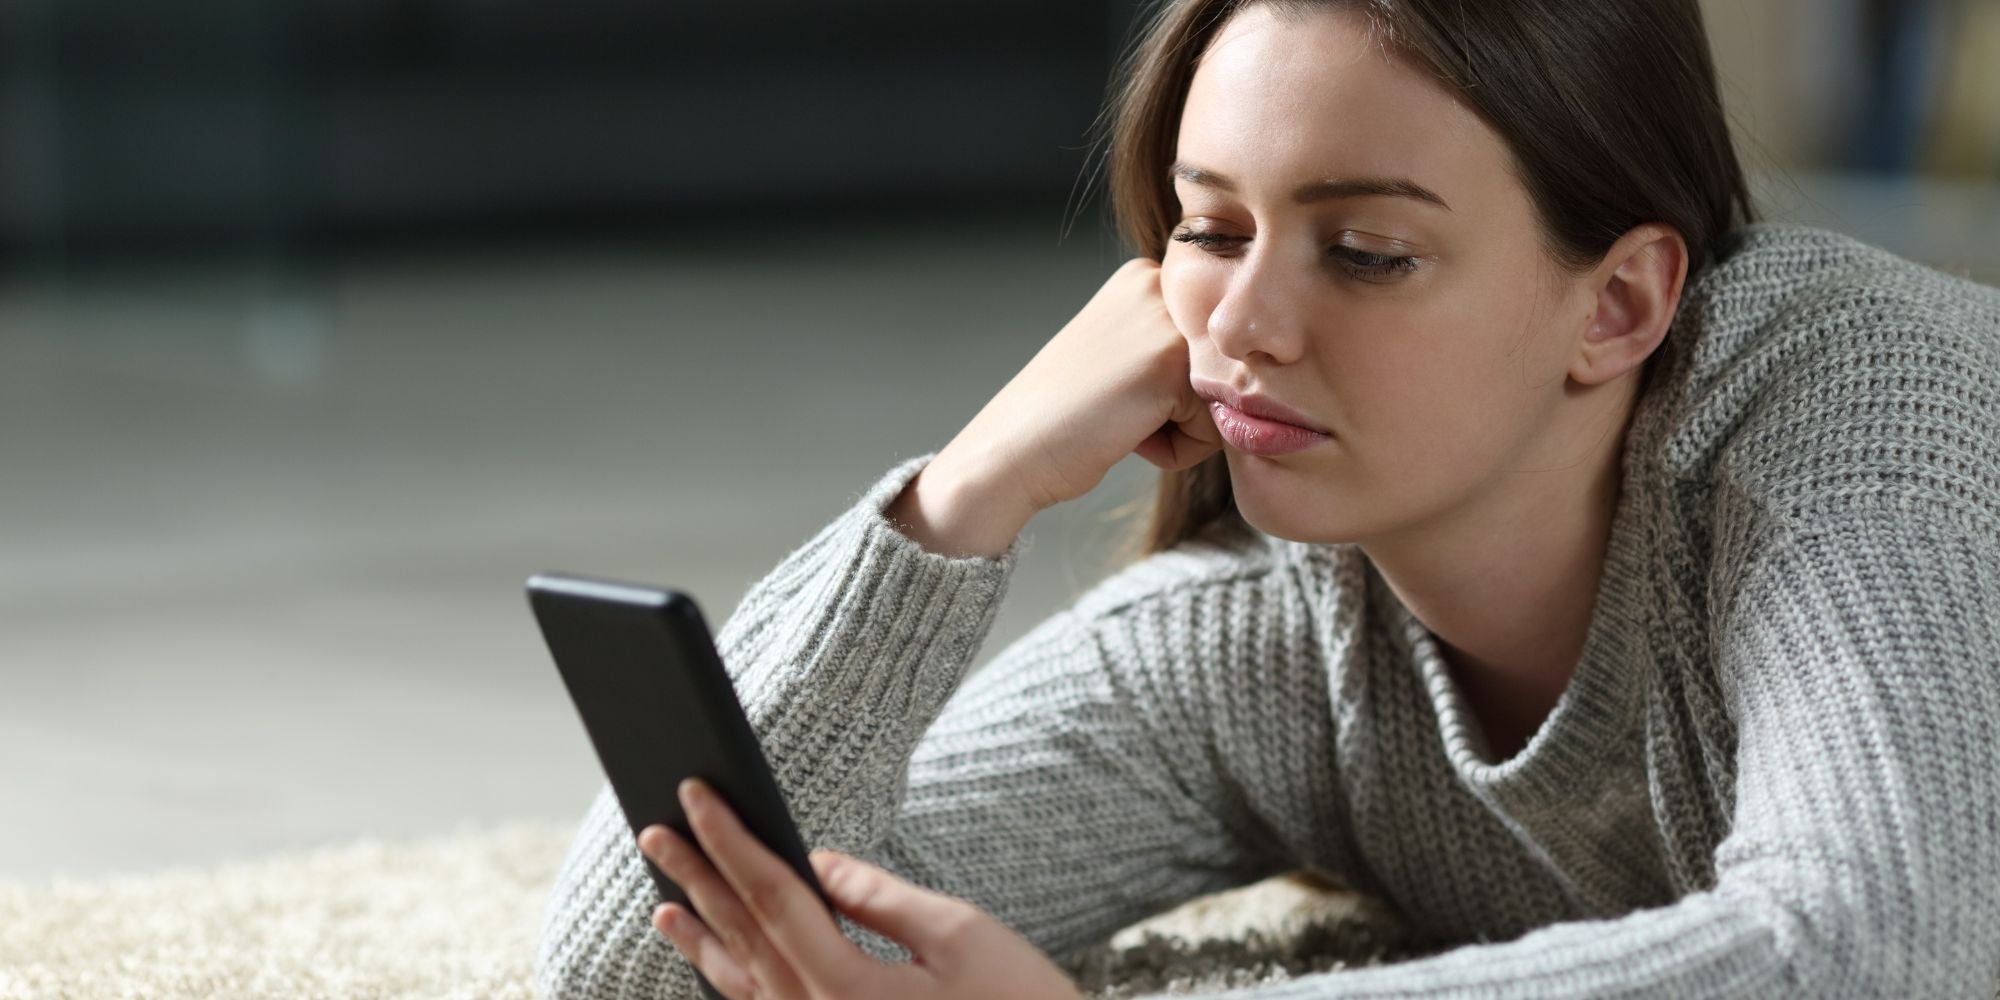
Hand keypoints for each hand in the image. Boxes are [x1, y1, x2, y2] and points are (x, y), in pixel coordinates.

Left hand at [639, 778, 1084, 999]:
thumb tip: (818, 862)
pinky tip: (721, 963)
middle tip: (656, 830)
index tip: (696, 794)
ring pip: (745, 985)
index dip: (731, 840)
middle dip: (699, 878)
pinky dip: (736, 982)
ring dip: (703, 937)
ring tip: (665, 899)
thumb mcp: (959, 935)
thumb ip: (880, 896)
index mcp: (847, 987)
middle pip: (745, 937)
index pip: (773, 896)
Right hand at [929, 257, 1221, 517]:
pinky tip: (1123, 433)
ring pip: (1224, 399)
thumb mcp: (1122, 355)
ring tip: (1121, 420)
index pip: (1214, 347)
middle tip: (1117, 408)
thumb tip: (1259, 361)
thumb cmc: (1065, 418)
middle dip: (1183, 408)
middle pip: (1225, 370)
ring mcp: (1166, 320)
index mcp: (1145, 276)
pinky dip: (1175, 450)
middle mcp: (1159, 284)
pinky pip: (1214, 429)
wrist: (1011, 451)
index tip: (1118, 390)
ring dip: (1181, 429)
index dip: (1175, 388)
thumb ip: (1175, 345)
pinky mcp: (1170, 364)